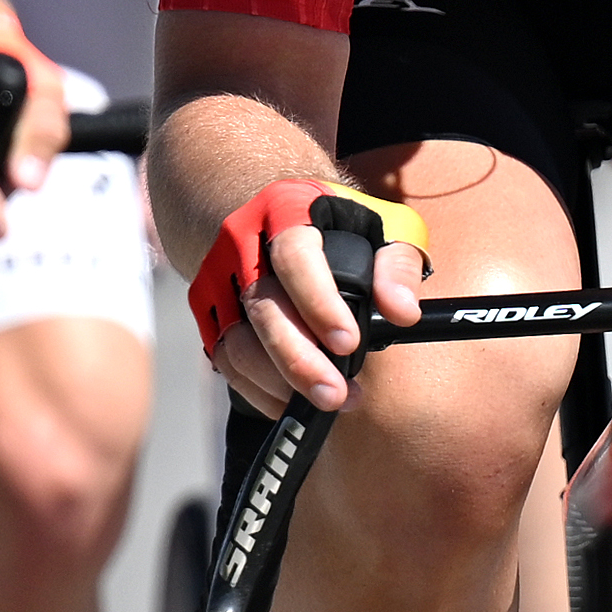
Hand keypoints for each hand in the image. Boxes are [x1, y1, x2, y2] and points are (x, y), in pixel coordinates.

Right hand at [185, 177, 420, 421]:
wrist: (269, 212)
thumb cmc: (335, 225)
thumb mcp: (380, 226)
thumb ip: (397, 266)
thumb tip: (402, 312)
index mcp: (286, 210)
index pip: (295, 256)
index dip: (319, 302)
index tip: (348, 343)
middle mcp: (242, 242)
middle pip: (262, 307)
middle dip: (299, 359)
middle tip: (335, 394)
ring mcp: (219, 279)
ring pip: (238, 342)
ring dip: (280, 382)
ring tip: (327, 400)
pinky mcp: (209, 312)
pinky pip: (225, 360)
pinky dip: (258, 390)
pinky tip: (292, 401)